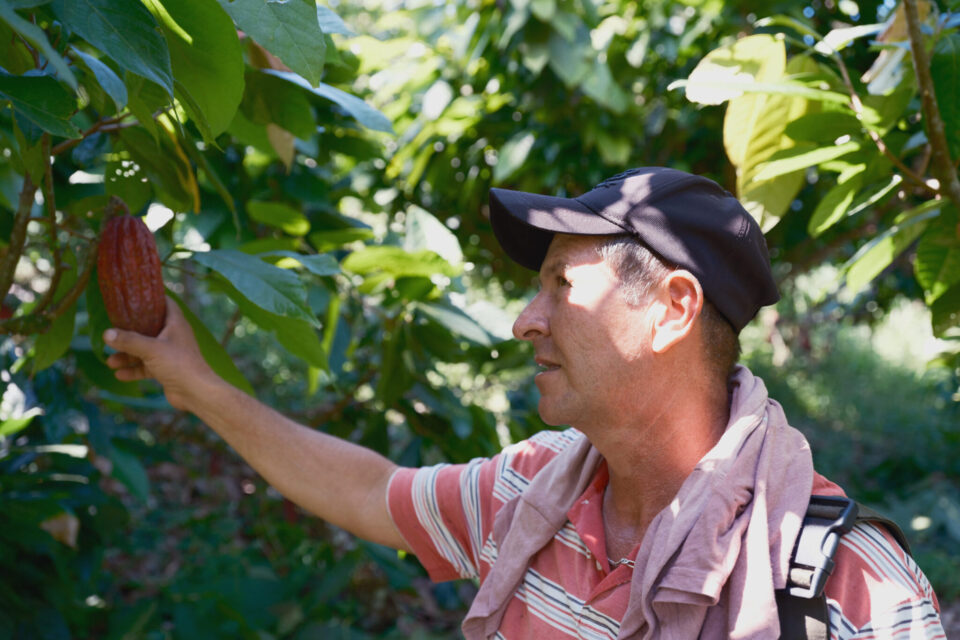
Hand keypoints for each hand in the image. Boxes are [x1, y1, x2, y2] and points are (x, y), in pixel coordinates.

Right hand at [104, 296, 216, 410]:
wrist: (196, 392)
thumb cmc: (179, 364)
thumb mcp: (151, 349)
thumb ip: (129, 341)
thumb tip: (106, 334)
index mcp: (175, 324)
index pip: (165, 303)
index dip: (151, 298)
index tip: (133, 296)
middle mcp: (173, 336)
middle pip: (149, 328)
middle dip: (129, 333)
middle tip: (112, 333)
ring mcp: (170, 354)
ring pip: (145, 350)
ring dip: (128, 356)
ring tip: (109, 361)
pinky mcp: (167, 369)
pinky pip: (147, 367)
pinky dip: (134, 370)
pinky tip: (119, 374)